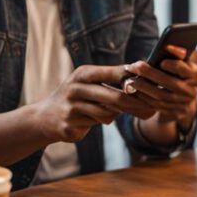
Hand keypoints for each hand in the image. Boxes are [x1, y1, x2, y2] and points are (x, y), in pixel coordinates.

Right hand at [35, 65, 155, 142]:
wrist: (46, 116)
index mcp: (84, 73)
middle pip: (114, 96)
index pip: (114, 73)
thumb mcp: (89, 83)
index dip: (134, 79)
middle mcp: (76, 87)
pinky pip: (96, 123)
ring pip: (107, 113)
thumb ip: (111, 81)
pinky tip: (100, 118)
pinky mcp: (69, 123)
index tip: (150, 85)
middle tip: (150, 109)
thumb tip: (143, 79)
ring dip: (115, 114)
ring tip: (116, 112)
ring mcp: (71, 105)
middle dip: (134, 104)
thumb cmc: (77, 96)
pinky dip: (103, 121)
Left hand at [125, 45, 196, 130]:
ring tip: (129, 80)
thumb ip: (177, 54)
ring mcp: (184, 104)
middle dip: (150, 74)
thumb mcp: (181, 63)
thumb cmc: (179, 73)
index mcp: (195, 76)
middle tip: (134, 67)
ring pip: (161, 96)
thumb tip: (168, 46)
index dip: (173, 65)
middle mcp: (192, 92)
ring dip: (143, 88)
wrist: (184, 96)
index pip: (184, 69)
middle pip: (169, 83)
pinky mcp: (175, 113)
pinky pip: (157, 106)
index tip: (162, 62)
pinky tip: (133, 91)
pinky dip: (143, 98)